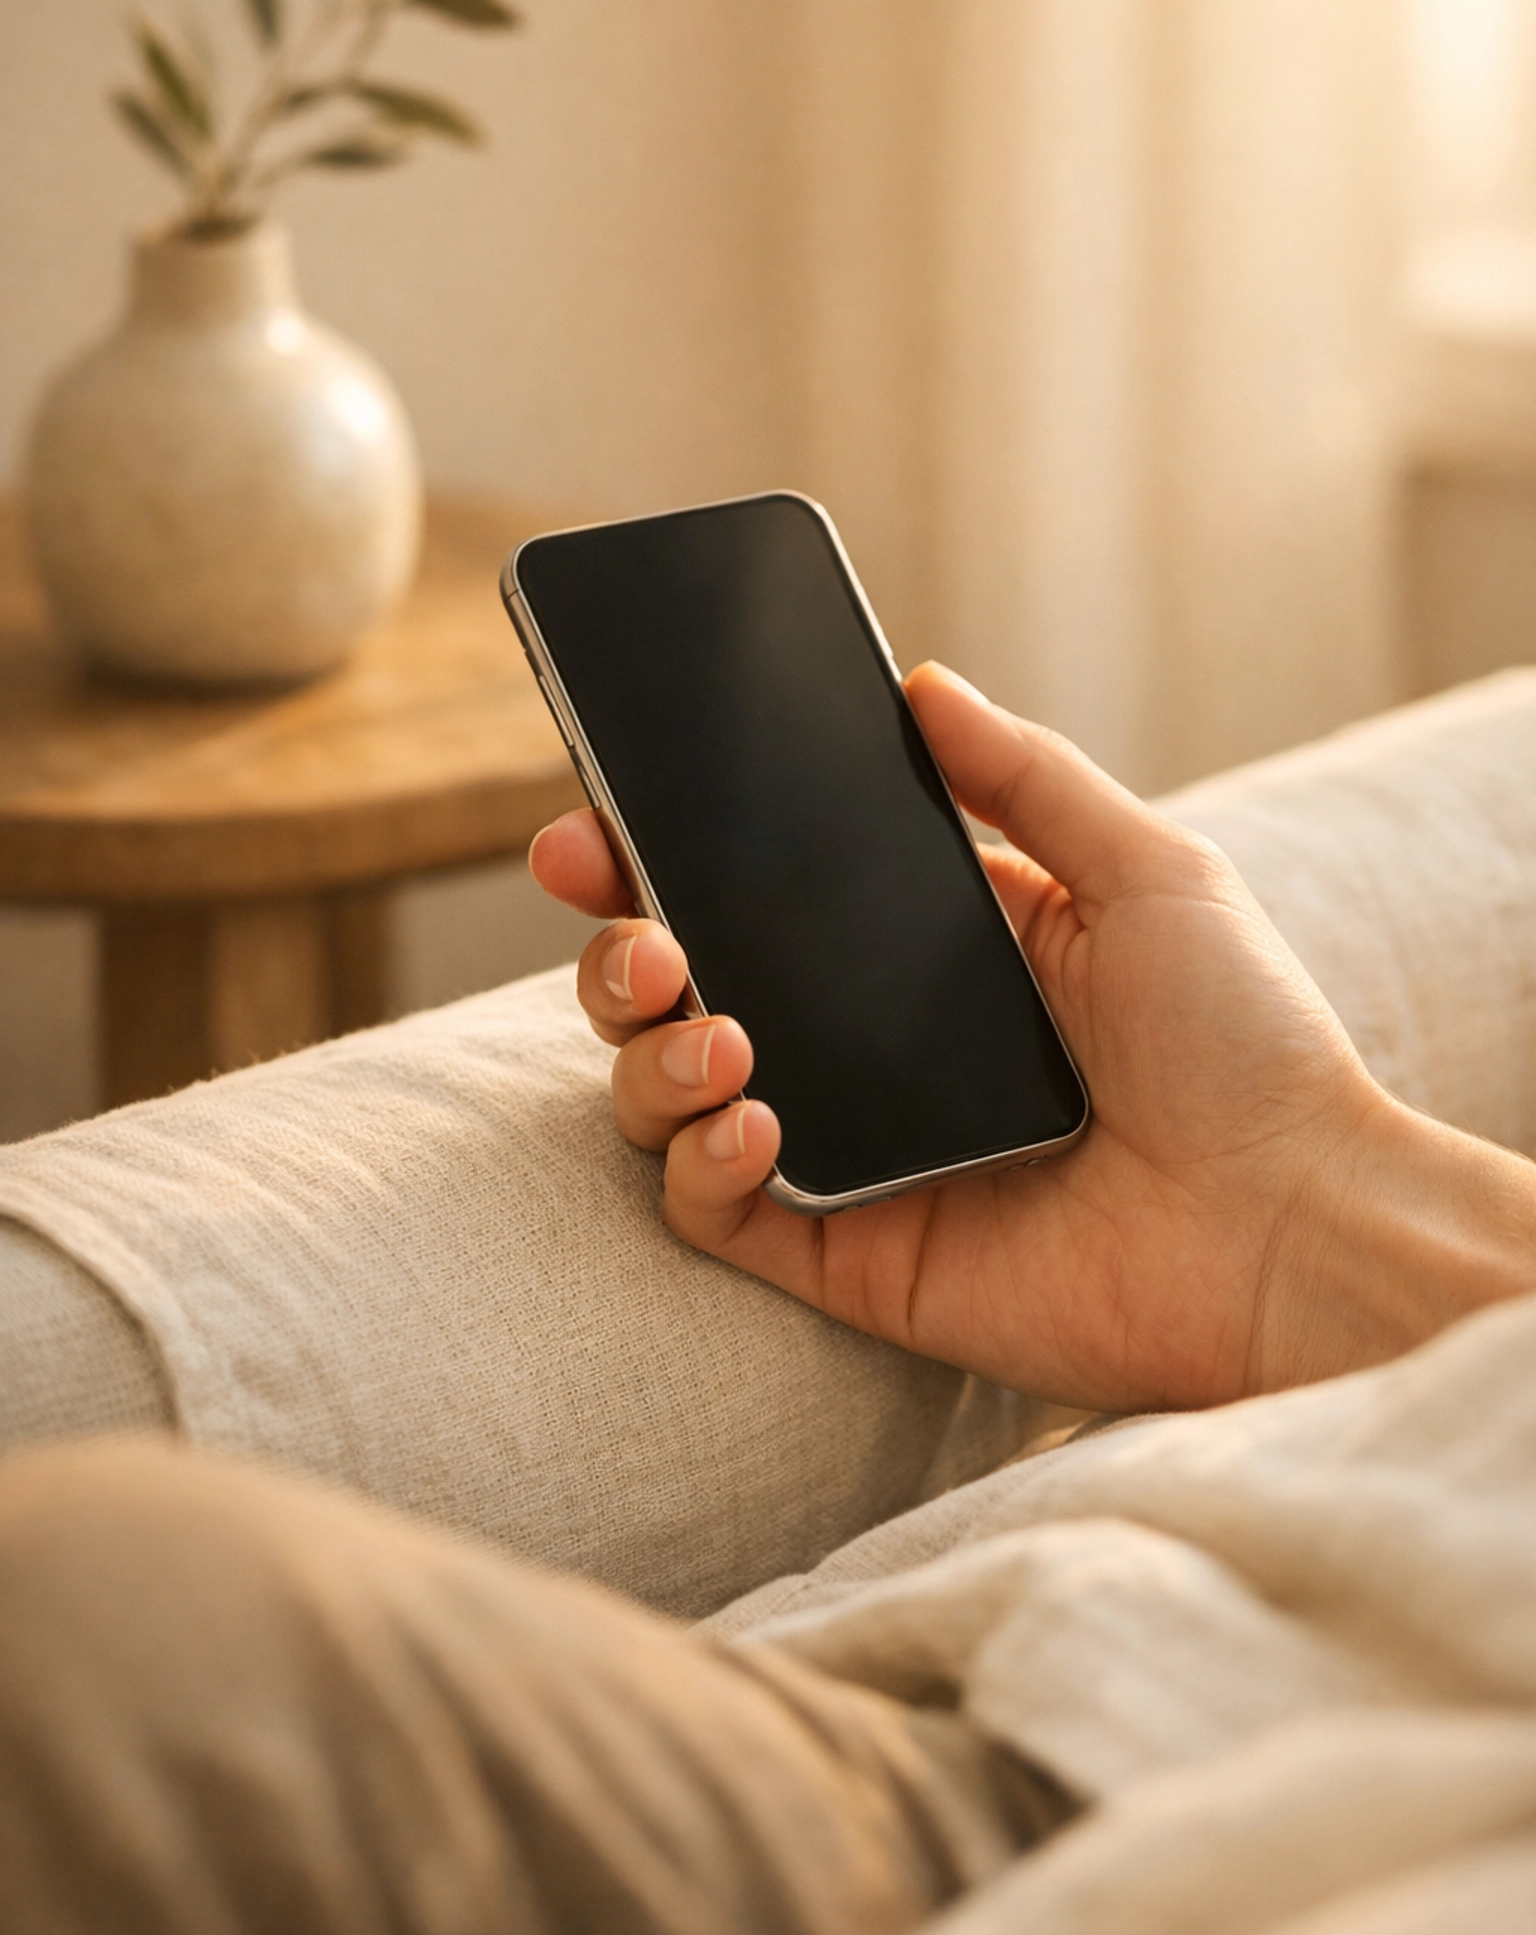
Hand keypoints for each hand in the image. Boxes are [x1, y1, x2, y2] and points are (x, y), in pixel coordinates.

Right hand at [531, 664, 1535, 1410]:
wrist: (1293, 1227)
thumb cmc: (1247, 1045)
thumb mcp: (1148, 871)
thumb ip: (1025, 775)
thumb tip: (920, 683)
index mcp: (920, 951)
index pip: (752, 892)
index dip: (656, 859)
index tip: (596, 823)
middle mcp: (864, 1047)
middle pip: (677, 991)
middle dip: (618, 955)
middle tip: (637, 935)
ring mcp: (847, 1151)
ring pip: (666, 1096)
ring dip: (648, 1056)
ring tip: (715, 1032)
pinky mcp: (845, 1251)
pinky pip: (711, 1209)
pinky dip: (699, 1161)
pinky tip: (755, 1118)